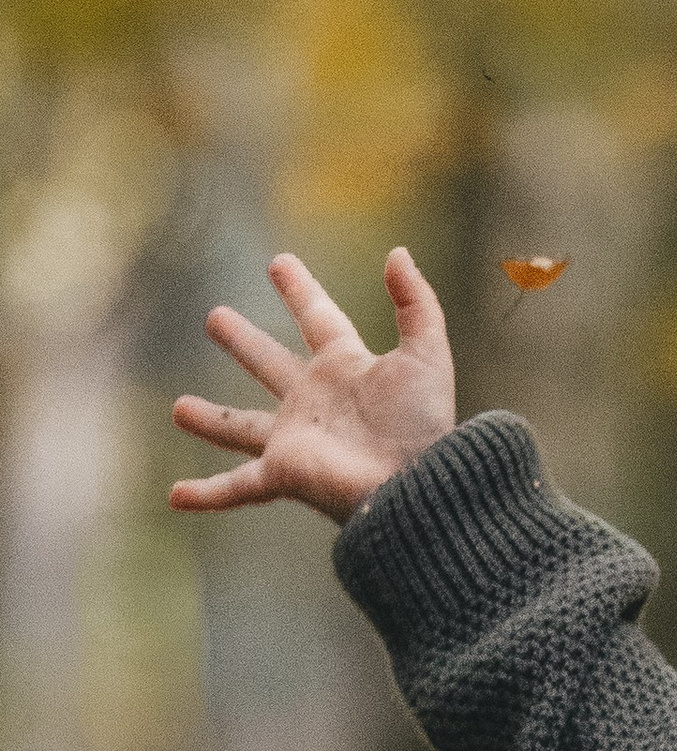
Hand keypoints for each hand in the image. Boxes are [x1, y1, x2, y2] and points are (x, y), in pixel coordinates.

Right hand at [172, 248, 456, 526]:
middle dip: (243, 342)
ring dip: (211, 421)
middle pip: (270, 364)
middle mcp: (315, 401)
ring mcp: (296, 438)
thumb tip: (397, 253)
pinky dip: (206, 494)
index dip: (299, 289)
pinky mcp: (283, 472)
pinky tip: (175, 497)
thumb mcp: (428, 353)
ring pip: (242, 427)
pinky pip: (236, 486)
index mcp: (347, 367)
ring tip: (178, 410)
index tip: (278, 263)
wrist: (418, 484)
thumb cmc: (425, 424)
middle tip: (214, 317)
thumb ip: (417, 302)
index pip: (318, 317)